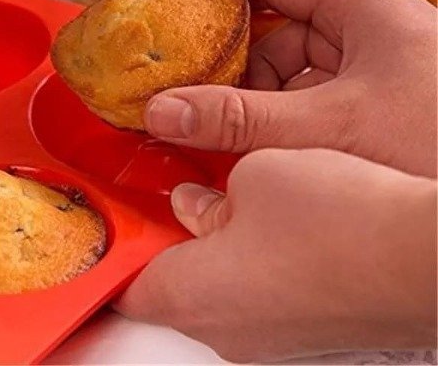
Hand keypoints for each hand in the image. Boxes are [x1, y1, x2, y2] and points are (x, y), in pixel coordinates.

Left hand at [116, 148, 436, 362]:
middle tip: (163, 191)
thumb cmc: (342, 219)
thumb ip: (208, 195)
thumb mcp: (254, 174)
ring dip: (207, 242)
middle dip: (162, 236)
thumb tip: (195, 206)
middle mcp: (225, 330)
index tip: (104, 228)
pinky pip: (251, 290)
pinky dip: (244, 256)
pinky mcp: (301, 326)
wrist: (426, 255)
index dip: (107, 254)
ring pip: (212, 285)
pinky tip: (266, 215)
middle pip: (166, 284)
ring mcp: (267, 335)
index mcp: (194, 296)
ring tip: (217, 192)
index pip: (122, 288)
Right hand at [144, 0, 436, 177]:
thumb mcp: (327, 129)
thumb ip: (241, 120)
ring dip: (269, 65)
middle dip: (252, 12)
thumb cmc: (431, 150)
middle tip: (213, 37)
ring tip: (236, 101)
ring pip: (312, 39)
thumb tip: (162, 110)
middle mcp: (380, 23)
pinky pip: (324, 77)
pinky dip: (290, 94)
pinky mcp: (388, 90)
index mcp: (370, 10)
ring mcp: (386, 57)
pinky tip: (272, 126)